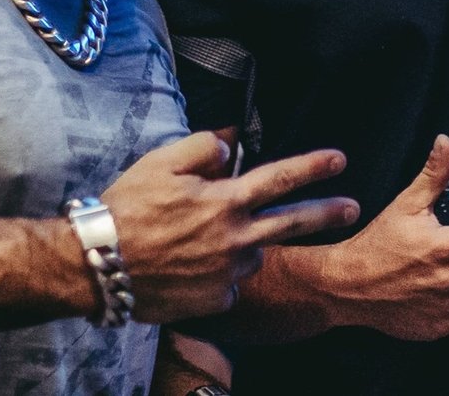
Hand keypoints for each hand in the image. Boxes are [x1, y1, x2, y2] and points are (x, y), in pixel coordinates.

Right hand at [101, 131, 358, 322]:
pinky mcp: (214, 302)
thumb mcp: (161, 162)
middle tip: (352, 208)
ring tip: (204, 241)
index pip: (281, 177)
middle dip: (327, 213)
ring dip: (246, 244)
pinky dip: (221, 276)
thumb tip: (230, 145)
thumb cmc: (126, 209)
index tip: (340, 160)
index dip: (313, 166)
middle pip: (292, 222)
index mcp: (225, 201)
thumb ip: (202, 148)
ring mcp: (227, 274)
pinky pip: (230, 286)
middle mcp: (234, 238)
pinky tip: (193, 269)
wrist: (96, 264)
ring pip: (252, 254)